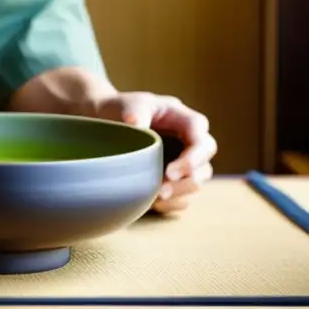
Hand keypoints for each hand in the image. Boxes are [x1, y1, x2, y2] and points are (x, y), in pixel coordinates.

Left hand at [93, 92, 216, 213]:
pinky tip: (153, 203)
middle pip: (204, 166)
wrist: (103, 122)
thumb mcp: (128, 104)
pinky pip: (183, 196)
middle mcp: (188, 142)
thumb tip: (136, 125)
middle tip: (161, 191)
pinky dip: (172, 203)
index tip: (169, 173)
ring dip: (179, 194)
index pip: (201, 141)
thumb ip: (135, 112)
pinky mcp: (173, 178)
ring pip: (196, 183)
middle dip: (186, 182)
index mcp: (183, 120)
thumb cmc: (119, 109)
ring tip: (155, 198)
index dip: (192, 159)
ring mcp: (183, 161)